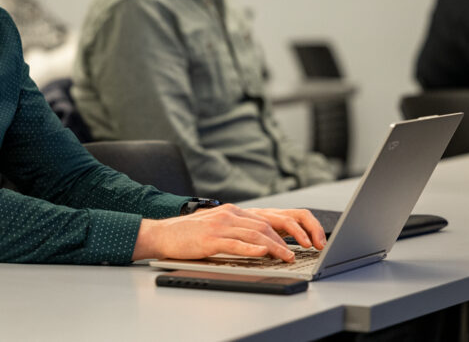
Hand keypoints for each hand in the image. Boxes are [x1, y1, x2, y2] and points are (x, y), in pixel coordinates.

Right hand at [131, 205, 324, 262]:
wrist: (161, 234)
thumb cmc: (189, 235)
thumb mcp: (217, 228)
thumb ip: (238, 231)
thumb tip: (263, 244)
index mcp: (234, 211)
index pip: (269, 217)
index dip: (291, 226)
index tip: (307, 238)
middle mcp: (230, 214)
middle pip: (267, 223)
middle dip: (290, 236)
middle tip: (306, 247)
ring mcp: (221, 225)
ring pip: (256, 233)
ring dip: (276, 246)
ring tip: (289, 256)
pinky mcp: (211, 238)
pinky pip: (237, 243)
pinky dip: (254, 249)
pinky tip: (265, 253)